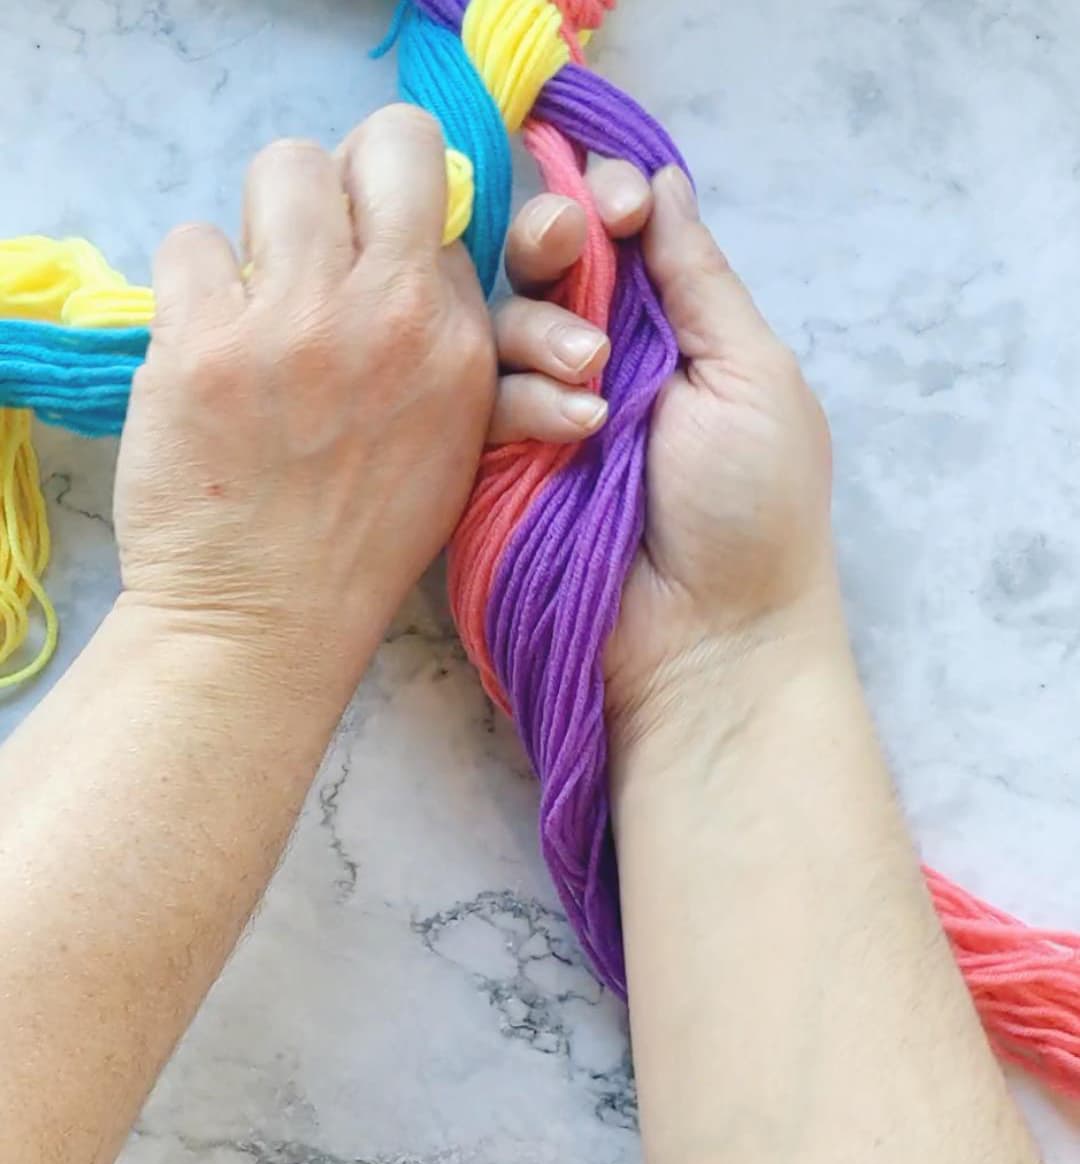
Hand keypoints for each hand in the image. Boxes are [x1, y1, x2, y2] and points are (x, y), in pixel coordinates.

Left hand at [114, 106, 494, 711]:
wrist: (264, 621)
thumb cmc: (356, 549)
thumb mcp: (452, 452)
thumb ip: (454, 350)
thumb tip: (434, 263)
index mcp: (459, 345)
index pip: (439, 210)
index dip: (396, 224)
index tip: (367, 261)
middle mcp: (389, 317)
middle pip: (383, 145)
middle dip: (347, 177)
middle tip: (314, 238)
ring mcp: (295, 324)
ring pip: (284, 169)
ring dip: (262, 221)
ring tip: (253, 291)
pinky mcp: (205, 341)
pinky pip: (193, 241)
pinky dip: (191, 287)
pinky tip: (203, 344)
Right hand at [494, 164, 836, 740]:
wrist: (709, 643)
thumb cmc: (753, 513)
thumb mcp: (751, 375)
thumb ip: (699, 277)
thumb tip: (660, 183)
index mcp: (667, 334)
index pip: (612, 240)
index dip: (602, 204)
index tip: (616, 203)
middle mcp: (597, 367)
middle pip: (539, 268)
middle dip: (550, 241)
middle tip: (569, 248)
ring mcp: (539, 422)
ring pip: (499, 328)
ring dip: (542, 330)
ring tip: (589, 372)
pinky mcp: (492, 474)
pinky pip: (478, 404)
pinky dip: (523, 402)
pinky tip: (572, 432)